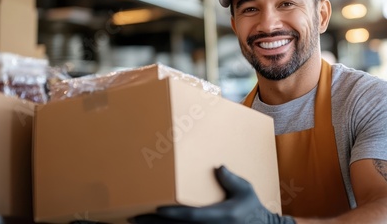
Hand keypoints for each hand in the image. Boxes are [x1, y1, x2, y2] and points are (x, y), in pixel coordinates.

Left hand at [130, 165, 294, 223]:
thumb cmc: (251, 208)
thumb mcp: (245, 191)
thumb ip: (231, 180)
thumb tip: (219, 167)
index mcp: (219, 216)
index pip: (191, 215)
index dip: (172, 213)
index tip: (156, 208)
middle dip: (155, 223)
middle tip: (134, 216)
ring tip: (137, 221)